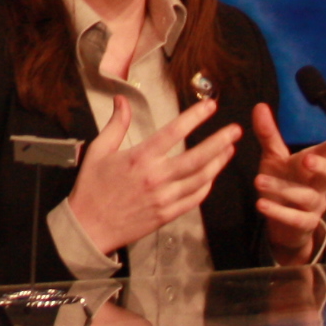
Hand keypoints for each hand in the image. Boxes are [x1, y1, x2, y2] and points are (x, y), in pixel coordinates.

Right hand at [64, 95, 238, 258]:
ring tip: (230, 149)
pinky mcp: (168, 214)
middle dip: (219, 142)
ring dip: (218, 162)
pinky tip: (212, 175)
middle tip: (235, 130)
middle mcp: (156, 177)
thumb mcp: (99, 150)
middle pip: (197, 157)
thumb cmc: (92, 186)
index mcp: (139, 158)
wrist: (90, 226)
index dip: (194, 117)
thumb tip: (121, 99)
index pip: (173, 132)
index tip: (210, 106)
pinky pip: (195, 198)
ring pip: (200, 178)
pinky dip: (206, 185)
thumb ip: (116, 124)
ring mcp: (165, 197)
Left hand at [249, 103, 325, 264]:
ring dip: (283, 189)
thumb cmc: (284, 183)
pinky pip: (295, 219)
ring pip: (307, 197)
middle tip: (307, 159)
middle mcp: (319, 184)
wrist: (284, 224)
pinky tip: (261, 205)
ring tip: (258, 181)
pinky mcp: (303, 224)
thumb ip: (269, 135)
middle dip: (322, 165)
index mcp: (315, 165)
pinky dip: (278, 212)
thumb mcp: (275, 158)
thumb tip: (260, 106)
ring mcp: (314, 205)